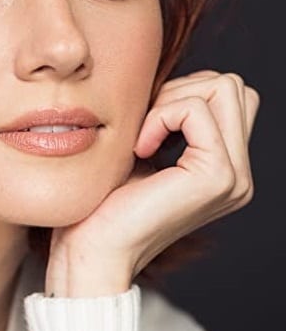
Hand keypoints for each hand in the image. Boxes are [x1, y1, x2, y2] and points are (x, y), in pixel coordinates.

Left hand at [44, 70, 260, 296]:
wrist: (90, 251)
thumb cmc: (101, 205)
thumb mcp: (142, 151)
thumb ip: (167, 121)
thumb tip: (169, 79)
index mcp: (224, 169)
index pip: (227, 95)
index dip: (181, 94)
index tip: (143, 127)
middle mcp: (238, 175)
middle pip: (232, 86)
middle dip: (181, 90)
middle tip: (144, 128)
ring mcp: (233, 177)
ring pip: (224, 88)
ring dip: (172, 101)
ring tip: (143, 138)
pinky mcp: (217, 176)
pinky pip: (196, 110)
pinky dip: (161, 116)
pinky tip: (140, 148)